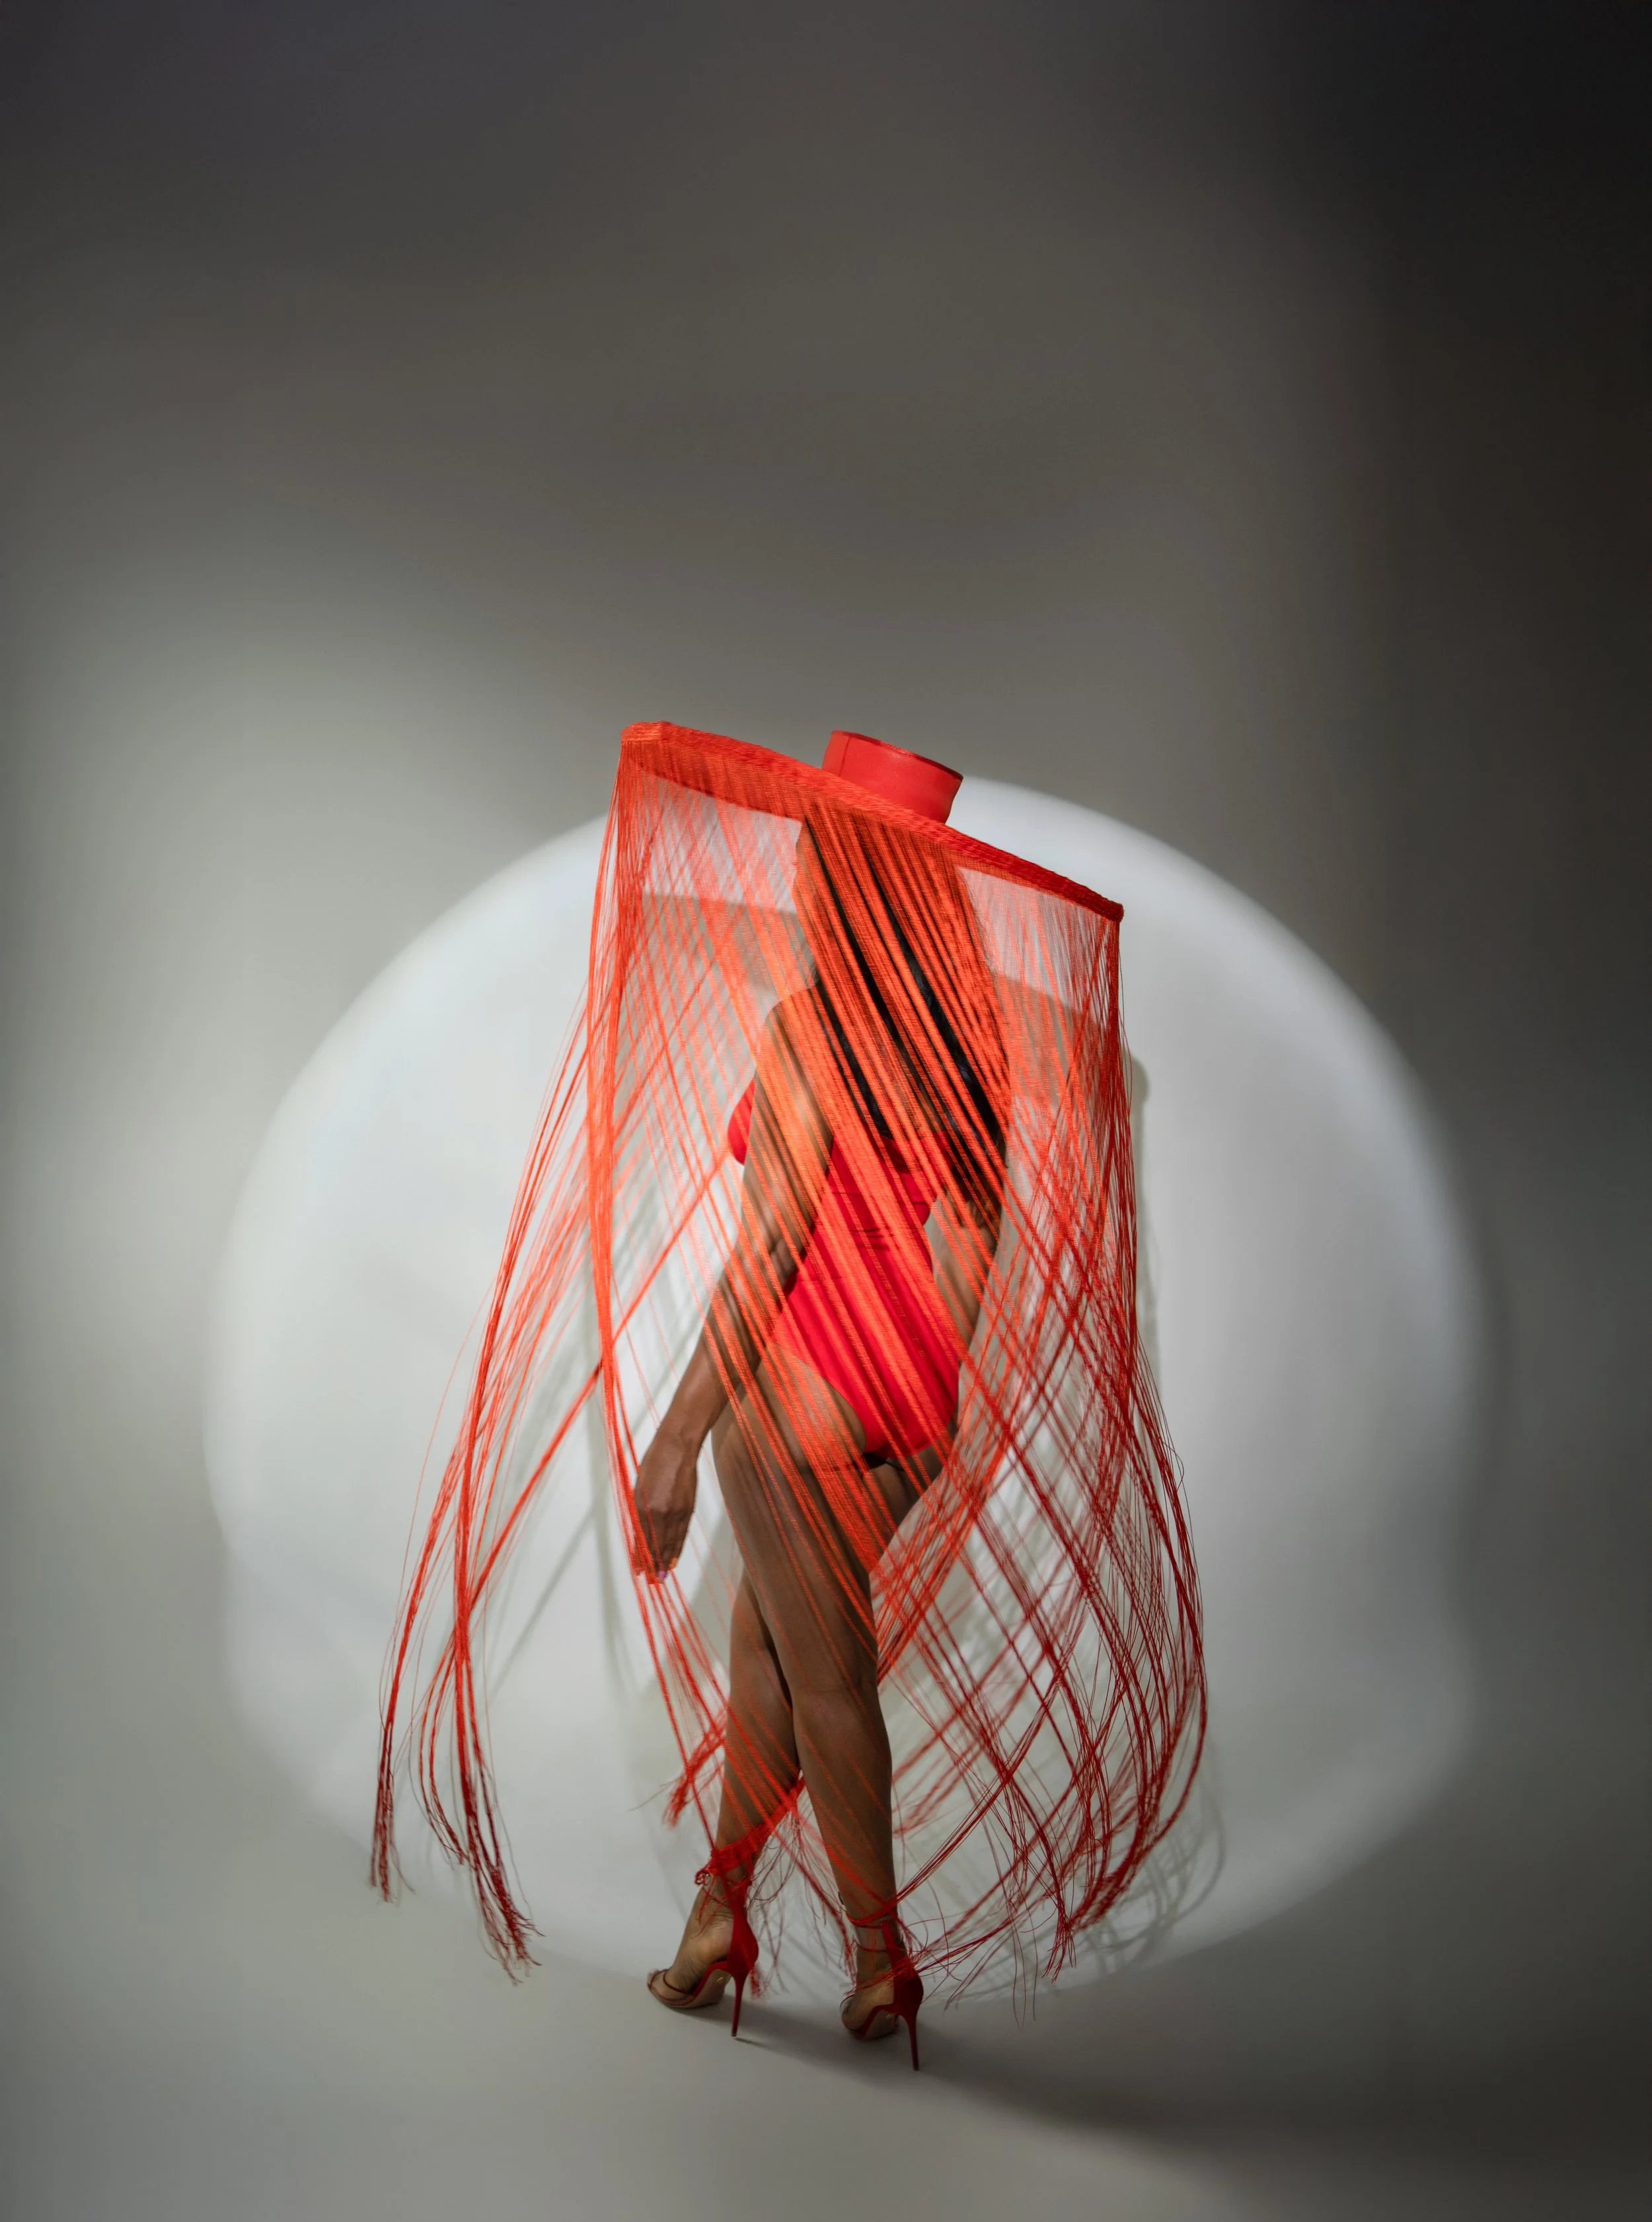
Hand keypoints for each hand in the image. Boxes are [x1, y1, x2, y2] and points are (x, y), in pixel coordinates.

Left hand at [632, 1426, 700, 1579]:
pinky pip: (682, 1534)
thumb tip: (640, 1532)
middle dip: (654, 1564)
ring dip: (666, 1560)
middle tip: (653, 1580)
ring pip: (671, 1543)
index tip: (639, 1570)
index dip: (641, 1556)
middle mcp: (660, 1513)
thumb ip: (639, 1511)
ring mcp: (676, 1512)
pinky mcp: (688, 1508)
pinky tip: (674, 1558)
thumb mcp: (639, 1488)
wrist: (677, 1448)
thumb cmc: (654, 1463)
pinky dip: (678, 1548)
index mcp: (644, 1507)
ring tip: (663, 1576)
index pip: (642, 1539)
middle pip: (657, 1545)